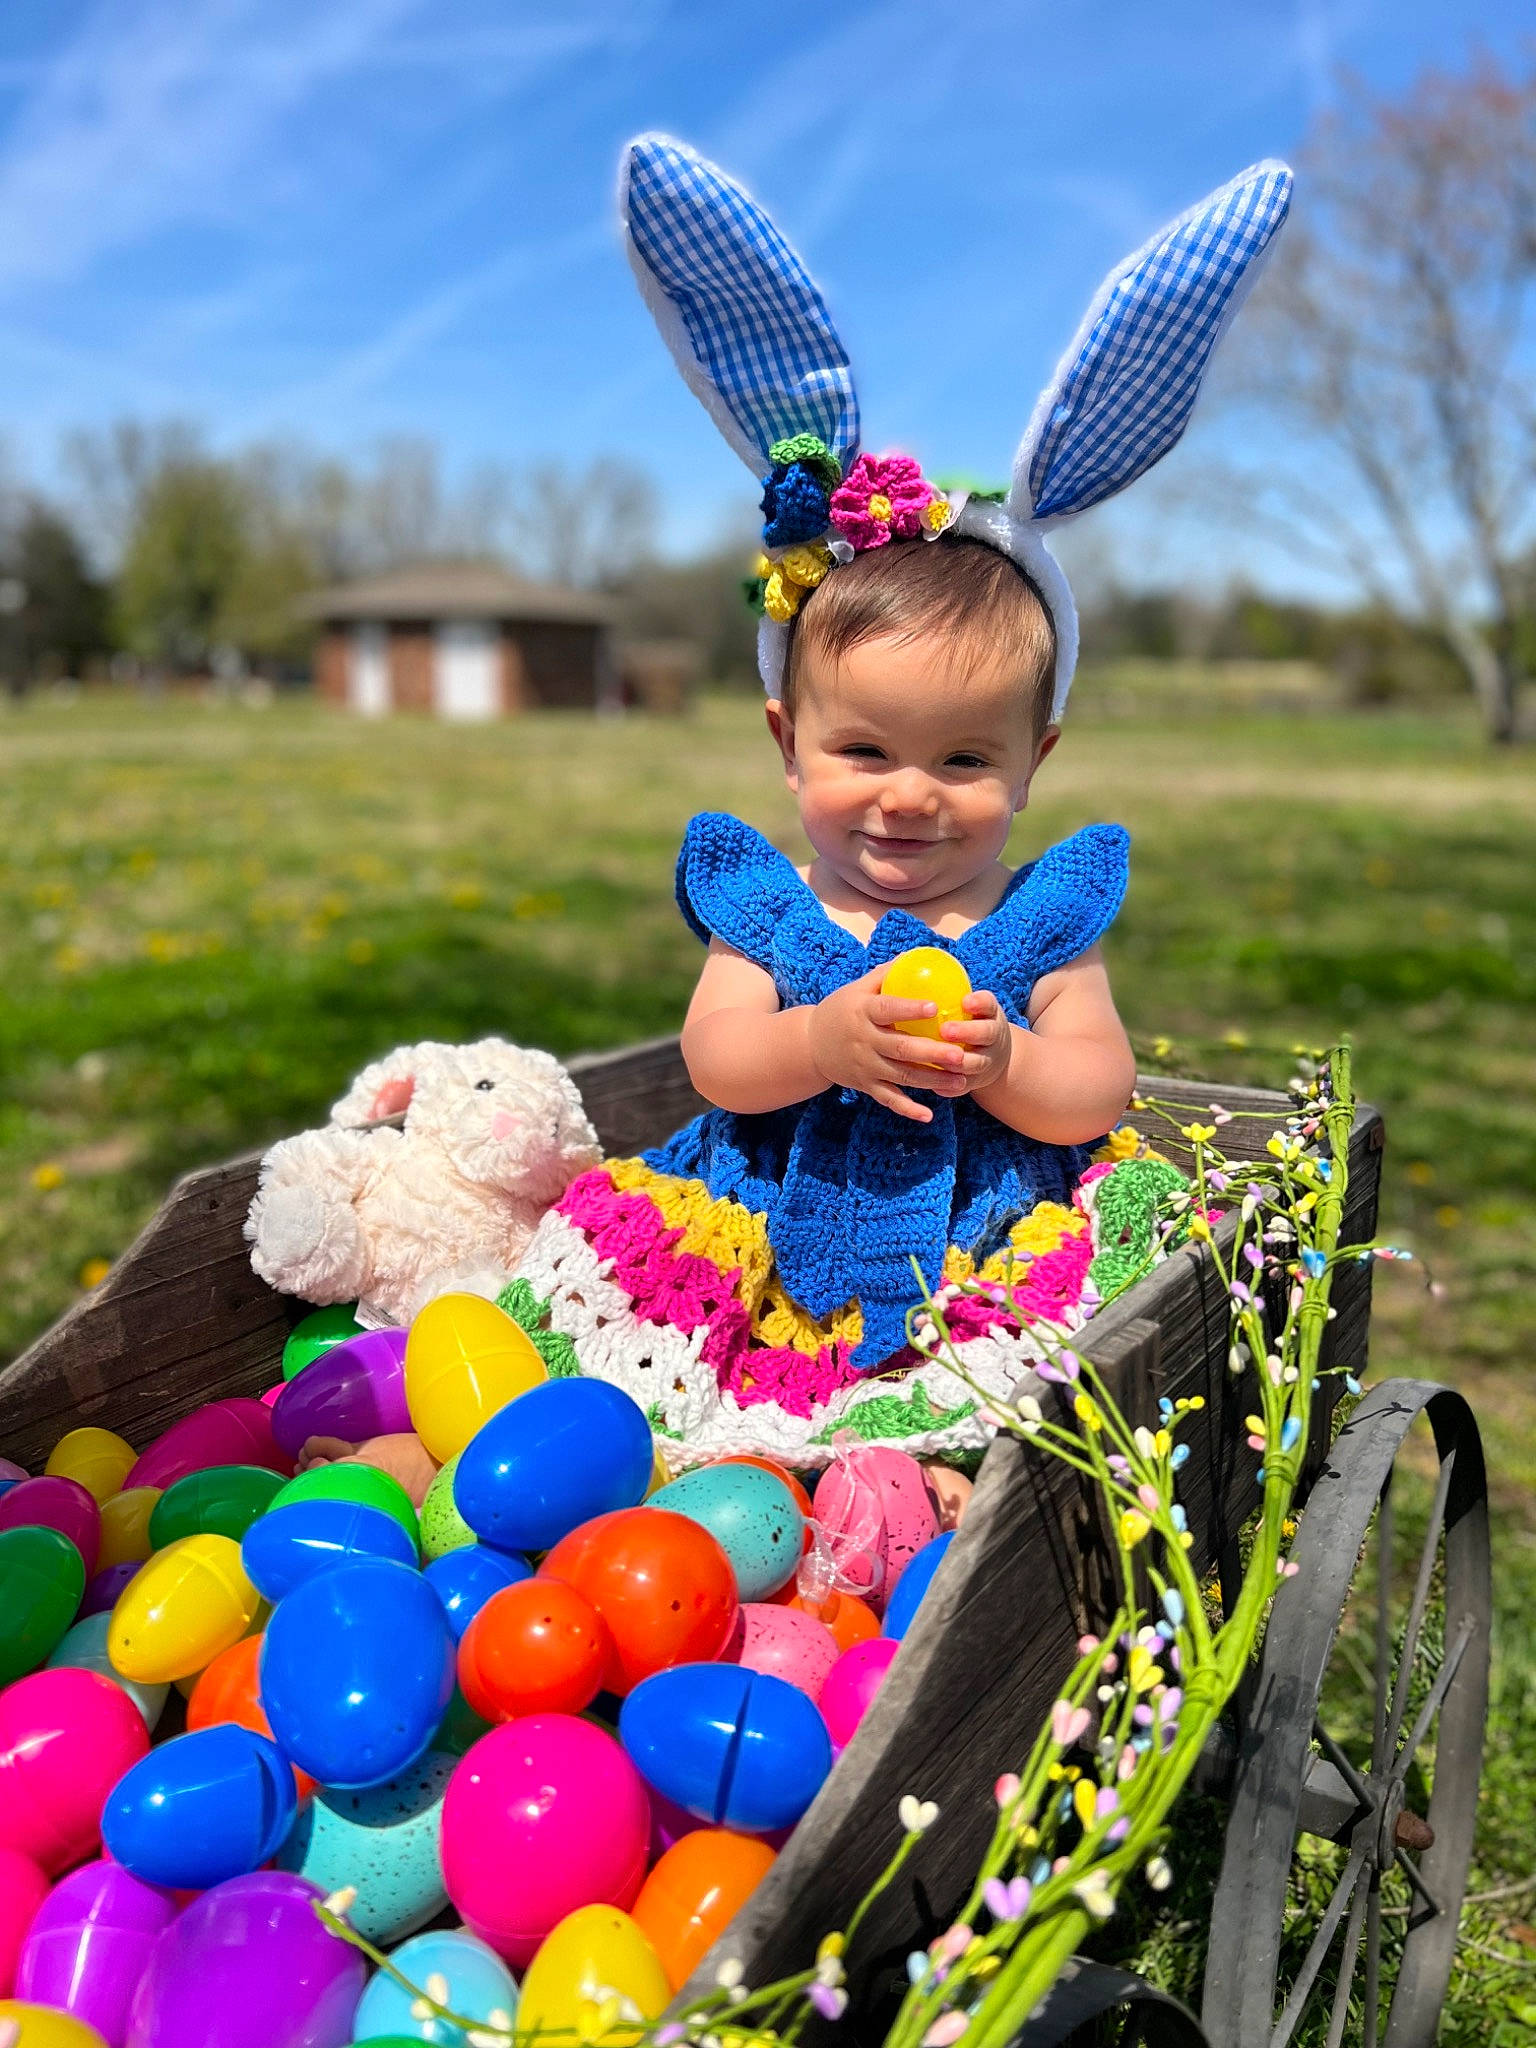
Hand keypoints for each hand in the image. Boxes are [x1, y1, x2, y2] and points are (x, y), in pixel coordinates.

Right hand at [805, 965, 973, 1122]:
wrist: (810, 1044)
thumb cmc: (841, 1009)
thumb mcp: (857, 988)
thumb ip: (886, 974)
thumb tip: (916, 956)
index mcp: (863, 1012)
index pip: (888, 1009)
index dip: (910, 1009)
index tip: (934, 1007)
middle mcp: (864, 1041)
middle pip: (901, 1048)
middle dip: (933, 1053)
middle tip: (960, 1054)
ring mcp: (864, 1066)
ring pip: (901, 1076)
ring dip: (932, 1081)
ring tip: (960, 1082)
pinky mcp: (865, 1085)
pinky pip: (888, 1099)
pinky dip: (907, 1109)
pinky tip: (928, 1115)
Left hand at [938, 990, 1014, 1094]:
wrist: (991, 1053)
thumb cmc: (966, 1019)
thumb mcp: (967, 1004)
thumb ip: (944, 987)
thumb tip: (905, 960)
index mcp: (989, 1014)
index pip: (988, 1004)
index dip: (979, 1003)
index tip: (964, 1000)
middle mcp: (993, 1037)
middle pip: (986, 1034)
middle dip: (967, 1032)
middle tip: (946, 1030)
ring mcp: (987, 1061)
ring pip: (976, 1064)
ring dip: (957, 1064)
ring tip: (938, 1061)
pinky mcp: (976, 1082)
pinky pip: (964, 1087)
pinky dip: (951, 1088)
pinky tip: (936, 1088)